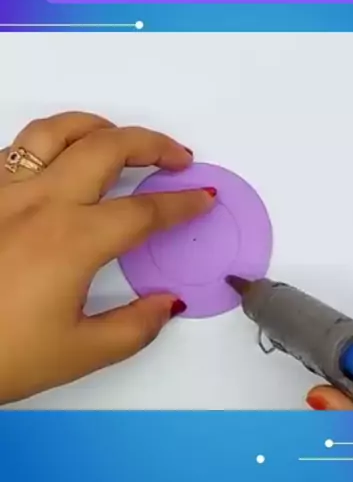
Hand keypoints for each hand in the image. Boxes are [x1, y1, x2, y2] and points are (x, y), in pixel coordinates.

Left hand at [0, 112, 215, 404]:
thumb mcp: (77, 354)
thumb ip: (134, 327)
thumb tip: (166, 304)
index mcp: (72, 240)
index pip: (144, 210)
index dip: (182, 203)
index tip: (203, 198)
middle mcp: (40, 202)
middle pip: (109, 147)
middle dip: (153, 144)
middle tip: (176, 157)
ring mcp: (3, 191)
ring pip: (57, 130)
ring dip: (99, 127)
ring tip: (119, 139)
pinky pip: (18, 147)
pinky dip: (51, 141)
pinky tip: (59, 159)